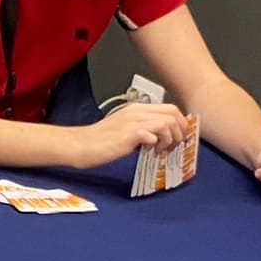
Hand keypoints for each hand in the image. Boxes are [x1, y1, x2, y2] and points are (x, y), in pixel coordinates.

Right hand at [69, 102, 187, 168]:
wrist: (80, 145)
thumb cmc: (100, 141)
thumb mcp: (125, 130)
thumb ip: (142, 130)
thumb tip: (159, 139)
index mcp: (137, 109)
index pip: (170, 108)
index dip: (180, 123)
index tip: (178, 137)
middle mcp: (137, 112)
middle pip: (172, 113)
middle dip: (180, 131)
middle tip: (174, 145)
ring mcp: (133, 122)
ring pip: (167, 122)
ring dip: (170, 139)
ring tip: (160, 150)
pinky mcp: (129, 134)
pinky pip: (154, 134)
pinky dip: (157, 144)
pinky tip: (149, 152)